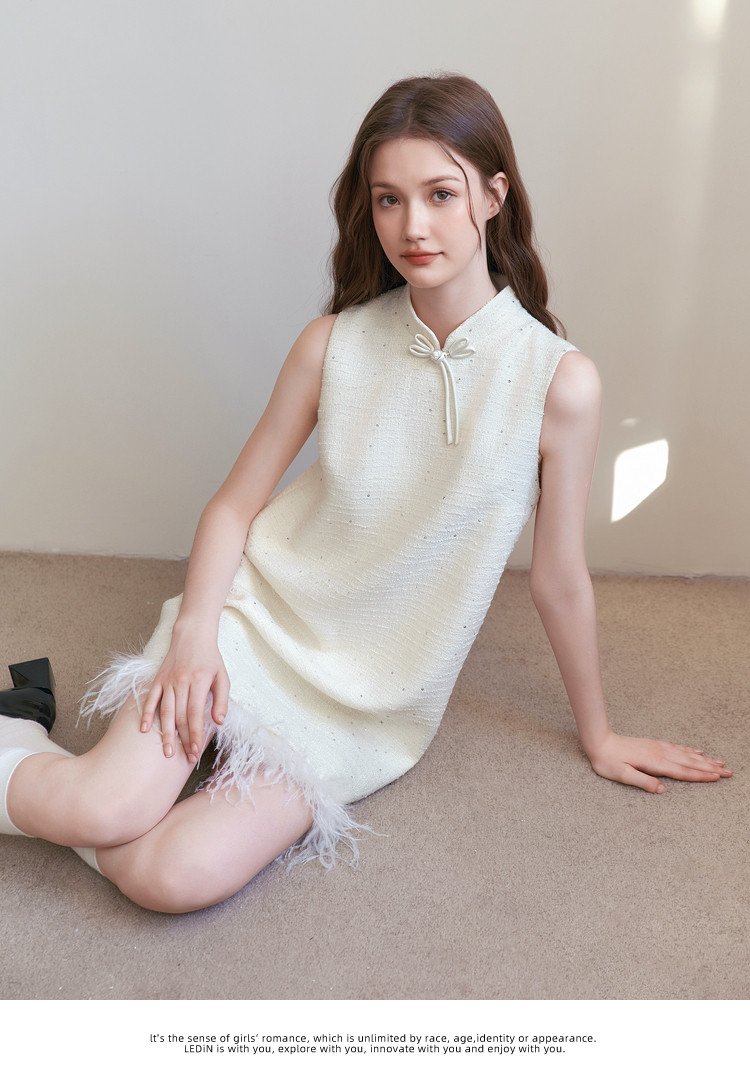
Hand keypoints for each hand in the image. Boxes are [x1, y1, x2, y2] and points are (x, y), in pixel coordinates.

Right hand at [140, 628, 229, 763]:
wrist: (192, 635)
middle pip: (180, 717)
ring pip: (165, 711)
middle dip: (183, 739)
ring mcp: (167, 681)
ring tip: (167, 752)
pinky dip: (145, 714)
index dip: (196, 734)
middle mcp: (181, 682)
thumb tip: (219, 722)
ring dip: (165, 733)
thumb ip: (222, 700)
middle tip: (185, 758)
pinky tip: (143, 730)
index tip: (196, 751)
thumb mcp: (222, 677)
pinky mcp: (157, 679)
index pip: (196, 714)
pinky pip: (150, 699)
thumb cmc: (210, 658)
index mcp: (199, 682)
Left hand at [586, 732, 731, 793]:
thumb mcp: (621, 775)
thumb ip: (642, 781)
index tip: (718, 777)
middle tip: (729, 771)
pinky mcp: (653, 745)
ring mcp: (658, 748)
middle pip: (690, 762)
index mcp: (655, 763)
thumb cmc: (608, 761)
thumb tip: (662, 790)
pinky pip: (677, 748)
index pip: (683, 771)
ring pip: (686, 754)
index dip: (701, 775)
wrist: (599, 741)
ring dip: (704, 759)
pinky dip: (689, 750)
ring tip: (720, 762)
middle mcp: (660, 753)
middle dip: (710, 768)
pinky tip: (697, 752)